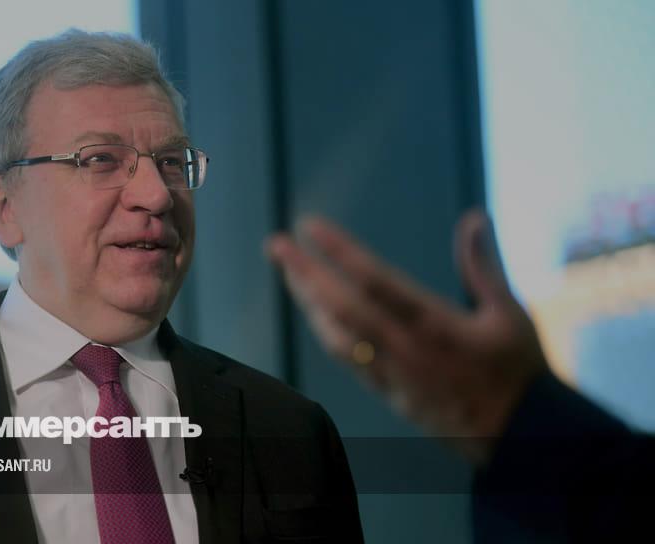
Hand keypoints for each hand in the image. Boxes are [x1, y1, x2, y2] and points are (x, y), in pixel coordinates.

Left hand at [265, 209, 548, 464]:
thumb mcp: (511, 314)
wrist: (522, 440)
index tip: (310, 226)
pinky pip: (348, 360)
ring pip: (337, 336)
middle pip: (342, 306)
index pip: (375, 281)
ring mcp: (393, 376)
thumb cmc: (519, 372)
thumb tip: (475, 217)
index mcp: (435, 326)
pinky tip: (315, 312)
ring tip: (289, 271)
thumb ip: (484, 265)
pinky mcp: (390, 395)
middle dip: (306, 273)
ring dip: (308, 301)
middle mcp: (406, 350)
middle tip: (275, 244)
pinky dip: (326, 331)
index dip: (340, 252)